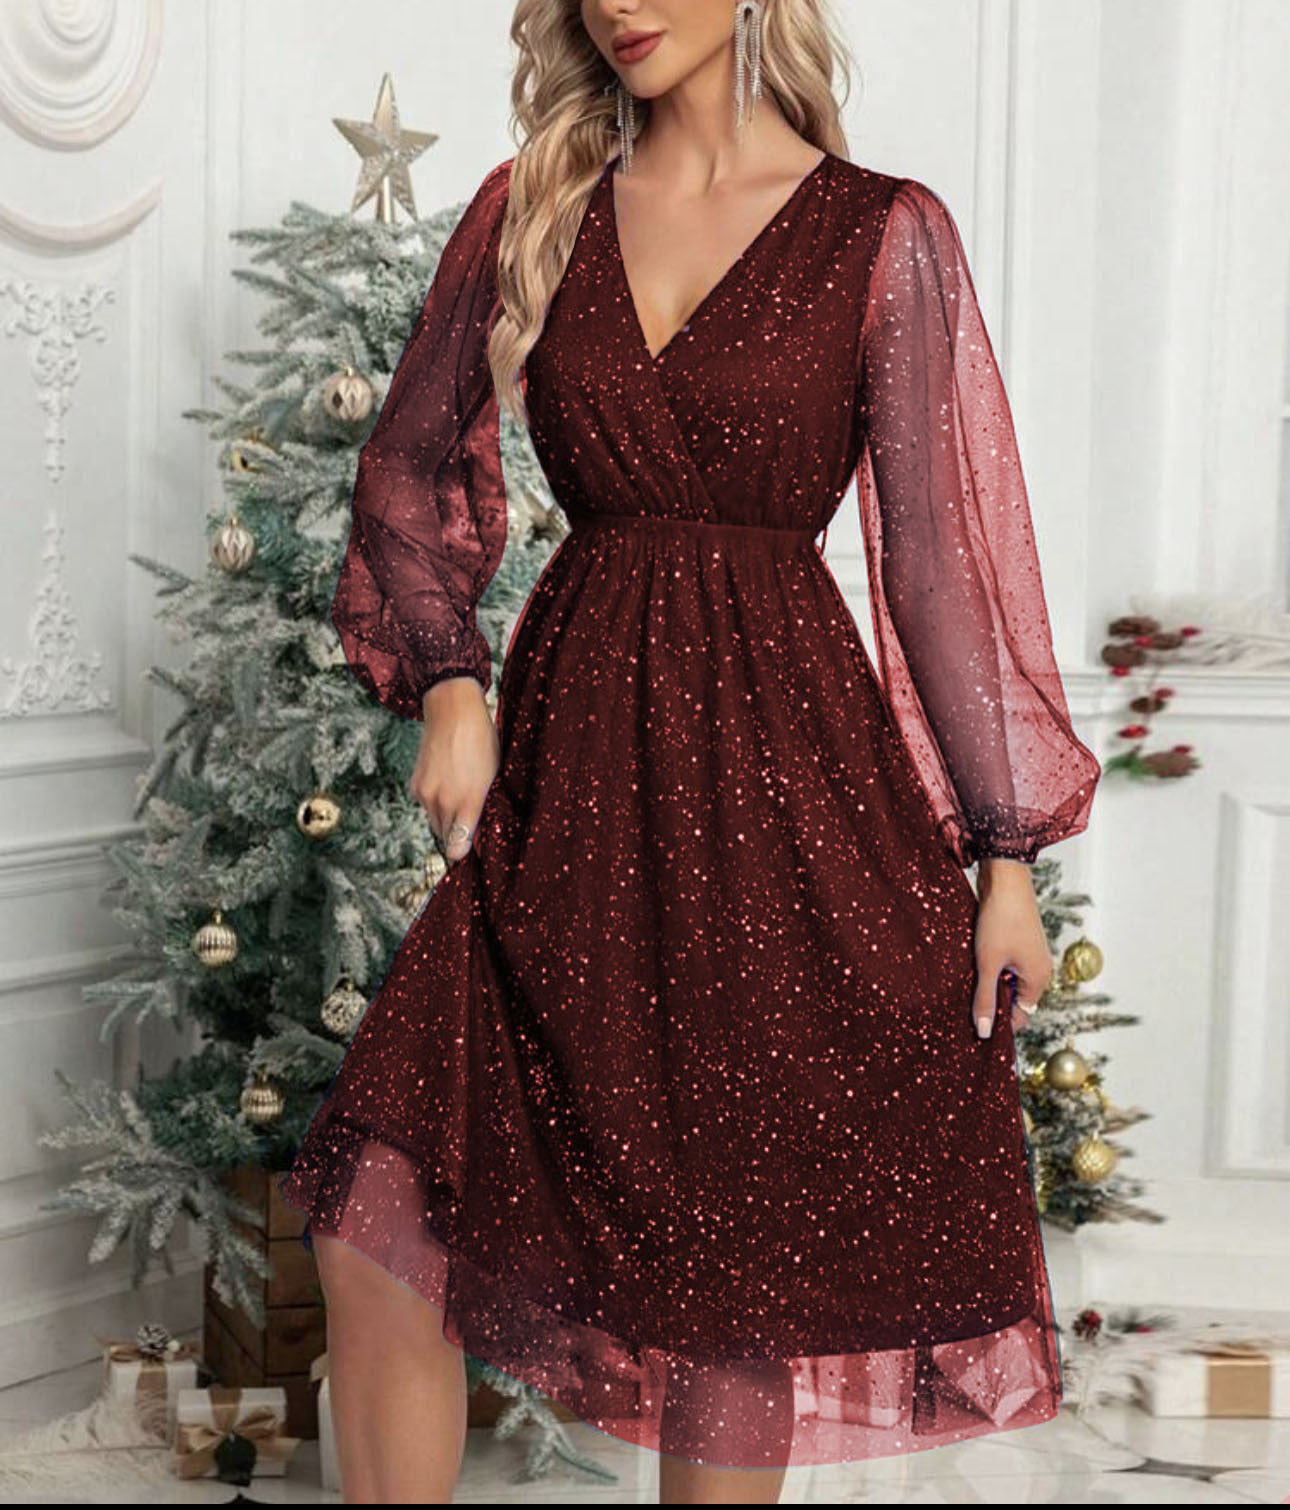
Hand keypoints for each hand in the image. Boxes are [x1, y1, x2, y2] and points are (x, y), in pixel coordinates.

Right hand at [410, 676, 499, 863]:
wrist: (453, 711)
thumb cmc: (482, 741)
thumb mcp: (492, 773)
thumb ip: (483, 803)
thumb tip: (478, 825)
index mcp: (469, 800)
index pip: (458, 844)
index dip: (462, 851)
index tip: (466, 853)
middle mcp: (444, 801)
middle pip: (446, 836)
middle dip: (456, 836)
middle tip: (467, 829)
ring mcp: (427, 794)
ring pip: (435, 822)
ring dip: (445, 820)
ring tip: (459, 803)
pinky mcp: (416, 786)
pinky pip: (426, 806)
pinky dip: (435, 804)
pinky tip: (447, 787)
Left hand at [970, 858, 1050, 1038]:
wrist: (1005, 880)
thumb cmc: (1000, 921)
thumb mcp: (988, 964)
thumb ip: (985, 998)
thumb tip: (984, 1032)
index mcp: (1038, 980)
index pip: (1020, 1016)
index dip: (999, 1023)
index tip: (974, 1028)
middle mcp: (1040, 970)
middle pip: (1014, 999)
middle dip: (992, 1001)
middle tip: (965, 1004)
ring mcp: (1031, 955)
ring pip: (1007, 980)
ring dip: (989, 982)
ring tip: (967, 980)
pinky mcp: (1020, 941)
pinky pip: (1005, 964)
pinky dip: (990, 967)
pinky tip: (973, 962)